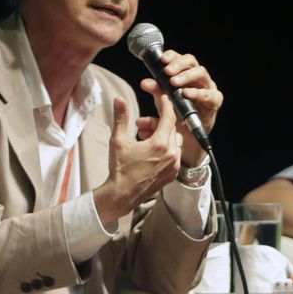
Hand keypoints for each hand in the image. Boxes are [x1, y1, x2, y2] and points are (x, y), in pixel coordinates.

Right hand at [93, 95, 181, 225]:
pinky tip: (150, 151)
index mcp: (159, 145)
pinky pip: (174, 154)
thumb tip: (119, 99)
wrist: (122, 195)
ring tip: (145, 138)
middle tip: (142, 124)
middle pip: (171, 128)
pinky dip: (166, 148)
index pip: (169, 117)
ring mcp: (174, 166)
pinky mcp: (173, 174)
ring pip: (174, 141)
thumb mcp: (118, 141)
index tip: (164, 98)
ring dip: (162, 135)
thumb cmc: (119, 169)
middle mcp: (171, 155)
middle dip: (158, 122)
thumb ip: (121, 118)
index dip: (166, 105)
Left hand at [137, 49, 221, 165]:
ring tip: (174, 83)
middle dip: (179, 64)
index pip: (179, 58)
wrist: (185, 138)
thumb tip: (144, 82)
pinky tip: (187, 94)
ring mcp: (207, 87)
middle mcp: (197, 78)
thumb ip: (156, 92)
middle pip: (191, 61)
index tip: (162, 59)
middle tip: (167, 71)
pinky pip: (210, 94)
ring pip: (201, 73)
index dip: (172, 56)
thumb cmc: (175, 116)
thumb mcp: (162, 103)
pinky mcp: (214, 101)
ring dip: (187, 76)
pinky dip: (198, 93)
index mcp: (184, 74)